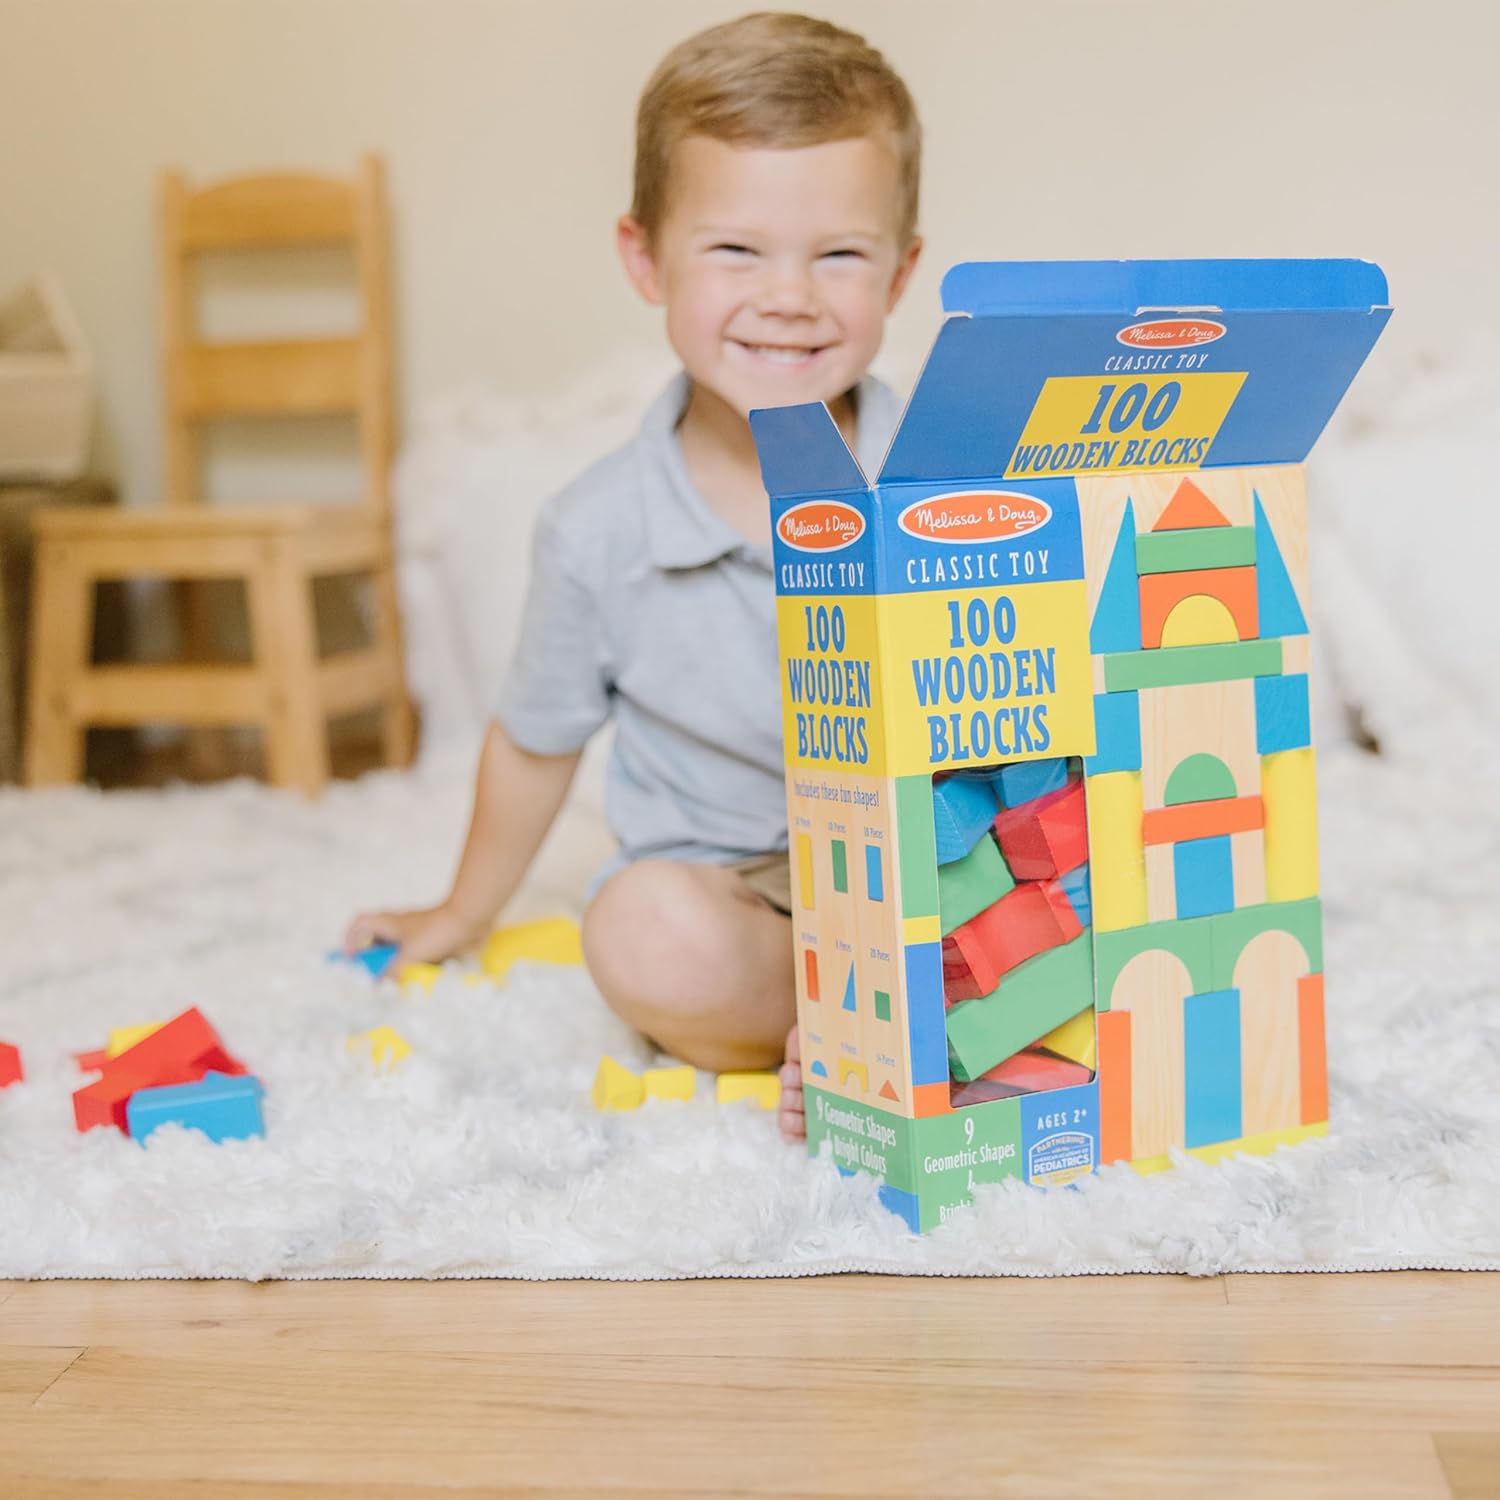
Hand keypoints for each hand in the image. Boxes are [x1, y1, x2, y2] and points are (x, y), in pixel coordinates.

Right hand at [341, 902, 484, 968]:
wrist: (471, 919)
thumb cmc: (437, 932)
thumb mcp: (409, 956)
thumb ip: (392, 973)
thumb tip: (379, 987)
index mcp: (388, 923)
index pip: (359, 924)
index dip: (349, 941)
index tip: (350, 961)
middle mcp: (399, 926)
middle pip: (377, 942)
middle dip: (375, 962)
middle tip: (376, 978)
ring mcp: (416, 933)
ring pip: (398, 951)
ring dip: (396, 966)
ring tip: (398, 982)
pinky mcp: (432, 941)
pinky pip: (416, 956)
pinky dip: (414, 967)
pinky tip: (418, 978)